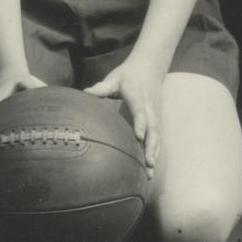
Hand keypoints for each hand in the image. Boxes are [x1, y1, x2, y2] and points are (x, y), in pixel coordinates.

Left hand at [85, 58, 163, 175]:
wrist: (149, 68)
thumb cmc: (127, 76)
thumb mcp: (114, 78)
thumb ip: (102, 87)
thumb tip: (85, 92)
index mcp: (138, 96)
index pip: (140, 110)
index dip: (140, 123)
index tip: (139, 136)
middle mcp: (150, 107)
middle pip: (153, 128)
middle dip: (151, 146)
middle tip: (149, 163)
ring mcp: (155, 115)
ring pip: (156, 136)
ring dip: (154, 154)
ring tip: (150, 174)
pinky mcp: (156, 121)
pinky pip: (157, 138)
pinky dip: (155, 153)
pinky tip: (150, 169)